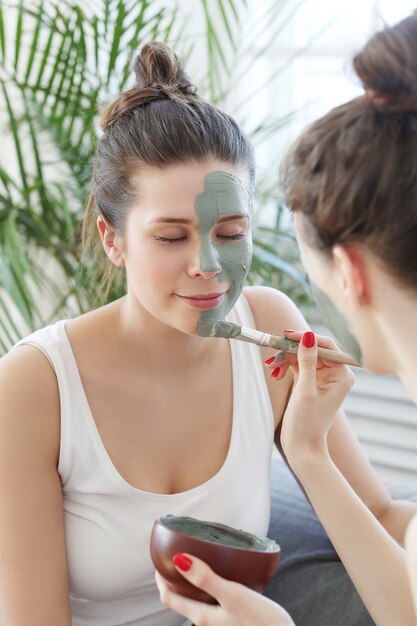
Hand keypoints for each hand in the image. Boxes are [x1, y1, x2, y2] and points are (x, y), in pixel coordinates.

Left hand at [156, 553, 293, 625]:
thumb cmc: (261, 622)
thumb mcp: (233, 595)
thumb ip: (206, 579)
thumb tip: (179, 560)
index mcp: (202, 617)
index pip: (169, 598)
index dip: (160, 578)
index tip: (159, 559)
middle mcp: (207, 622)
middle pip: (181, 600)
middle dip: (174, 579)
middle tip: (176, 556)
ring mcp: (220, 622)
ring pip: (197, 600)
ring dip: (191, 583)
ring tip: (196, 561)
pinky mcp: (232, 619)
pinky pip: (212, 601)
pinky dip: (208, 587)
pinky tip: (221, 576)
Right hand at [266, 330, 354, 462]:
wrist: (302, 448)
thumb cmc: (306, 423)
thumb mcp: (305, 390)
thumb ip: (307, 362)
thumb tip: (308, 336)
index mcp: (342, 375)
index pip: (326, 346)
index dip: (306, 338)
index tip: (286, 335)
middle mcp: (336, 375)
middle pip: (313, 350)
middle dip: (292, 350)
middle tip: (274, 351)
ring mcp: (323, 378)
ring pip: (303, 356)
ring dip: (286, 358)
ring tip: (271, 367)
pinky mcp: (311, 383)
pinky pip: (298, 366)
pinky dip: (286, 366)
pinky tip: (274, 372)